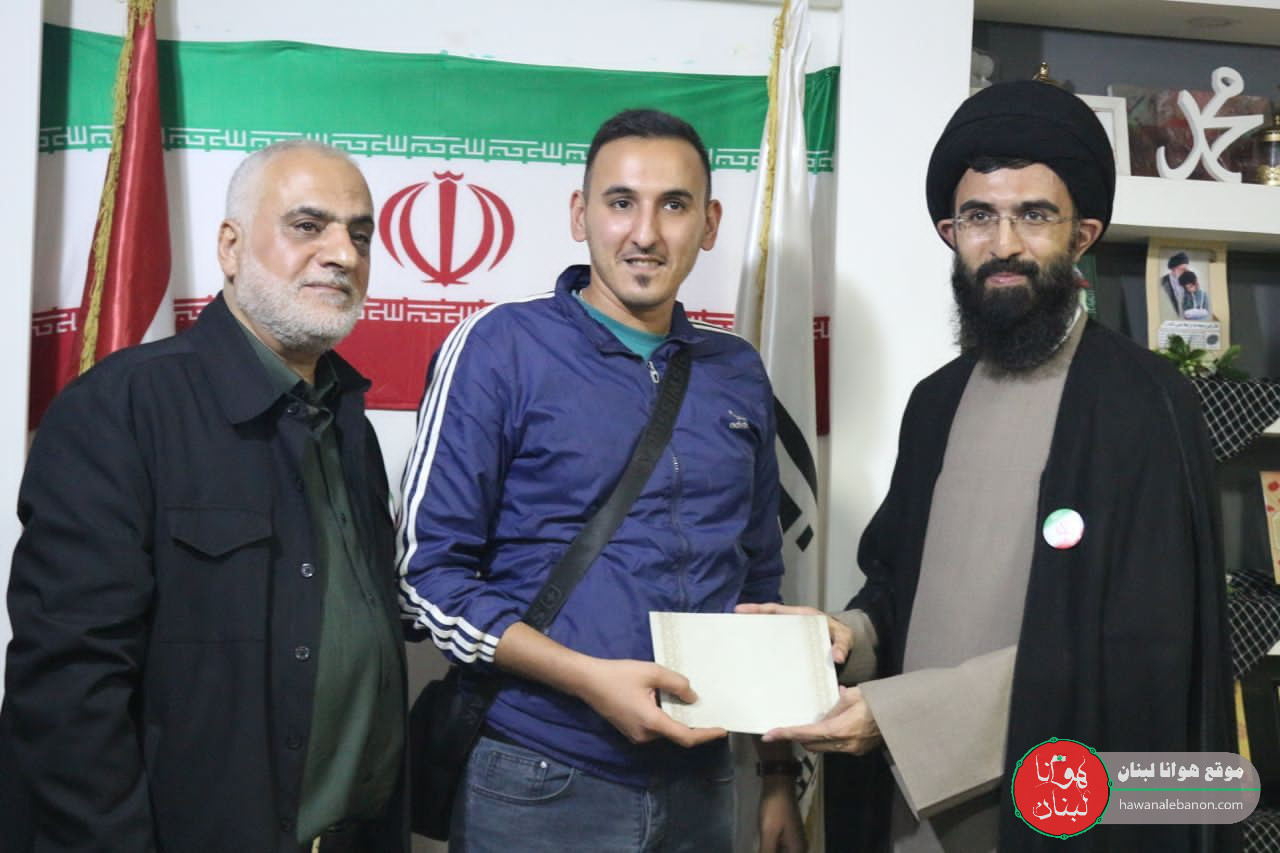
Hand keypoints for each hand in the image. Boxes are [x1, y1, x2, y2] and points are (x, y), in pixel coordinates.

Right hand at [574, 658, 727, 747]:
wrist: (587, 681)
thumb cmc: (618, 675)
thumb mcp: (651, 672)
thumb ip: (676, 684)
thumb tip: (693, 698)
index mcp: (651, 722)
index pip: (686, 736)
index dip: (706, 735)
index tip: (722, 731)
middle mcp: (645, 735)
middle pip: (677, 734)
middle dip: (694, 724)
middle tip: (710, 711)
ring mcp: (636, 736)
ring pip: (666, 730)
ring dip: (679, 719)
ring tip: (692, 704)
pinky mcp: (631, 731)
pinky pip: (655, 728)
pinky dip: (667, 719)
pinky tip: (671, 704)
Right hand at [735, 602, 852, 665]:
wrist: (846, 647)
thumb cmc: (843, 637)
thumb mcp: (845, 638)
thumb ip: (842, 645)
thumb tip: (836, 657)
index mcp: (801, 617)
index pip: (775, 610)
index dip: (758, 609)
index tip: (739, 610)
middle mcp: (792, 625)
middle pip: (767, 620)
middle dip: (749, 620)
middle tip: (731, 625)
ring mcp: (790, 637)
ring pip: (769, 633)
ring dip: (754, 634)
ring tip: (735, 640)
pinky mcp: (791, 649)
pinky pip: (775, 646)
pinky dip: (763, 649)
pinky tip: (753, 659)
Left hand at [758, 775, 806, 852]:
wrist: (779, 784)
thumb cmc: (775, 808)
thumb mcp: (769, 833)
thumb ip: (767, 852)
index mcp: (798, 850)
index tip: (765, 850)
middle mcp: (800, 848)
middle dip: (771, 852)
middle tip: (762, 846)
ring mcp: (794, 841)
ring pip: (783, 852)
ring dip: (771, 850)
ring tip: (761, 845)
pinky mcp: (788, 834)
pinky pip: (781, 849)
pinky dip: (772, 849)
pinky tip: (763, 846)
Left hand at [762, 686, 881, 754]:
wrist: (903, 716)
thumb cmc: (877, 700)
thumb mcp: (852, 696)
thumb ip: (835, 704)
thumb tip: (826, 706)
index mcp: (839, 729)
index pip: (806, 733)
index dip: (786, 734)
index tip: (769, 734)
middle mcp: (844, 744)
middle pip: (811, 744)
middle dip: (797, 737)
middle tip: (786, 727)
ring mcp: (852, 749)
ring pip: (822, 747)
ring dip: (813, 738)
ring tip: (810, 723)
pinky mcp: (858, 750)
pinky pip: (835, 747)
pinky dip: (827, 738)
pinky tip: (831, 724)